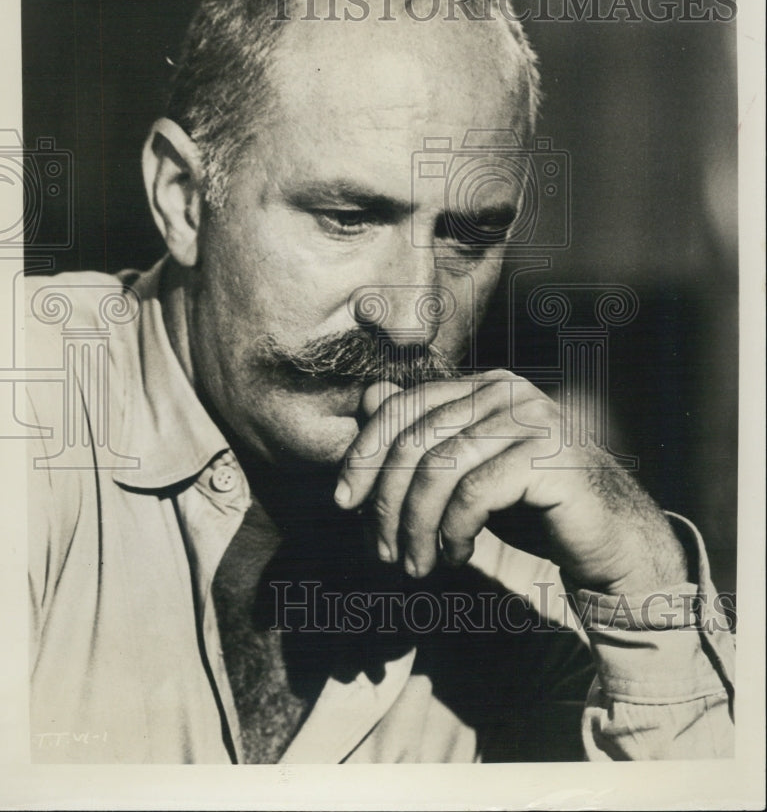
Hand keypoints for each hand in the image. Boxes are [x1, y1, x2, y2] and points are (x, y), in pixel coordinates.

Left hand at [334, 371, 687, 594]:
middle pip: (416, 440)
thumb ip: (423, 436)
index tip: (343, 502)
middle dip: (387, 503)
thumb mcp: (466, 473)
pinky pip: (477, 492)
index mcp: (482, 386)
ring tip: (416, 565)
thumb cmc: (531, 505)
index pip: (403, 407)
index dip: (364, 453)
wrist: (608, 537)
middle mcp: (506, 391)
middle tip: (382, 553)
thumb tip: (368, 397)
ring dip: (417, 526)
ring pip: (440, 469)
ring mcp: (532, 419)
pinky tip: (458, 554)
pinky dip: (456, 530)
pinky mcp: (551, 455)